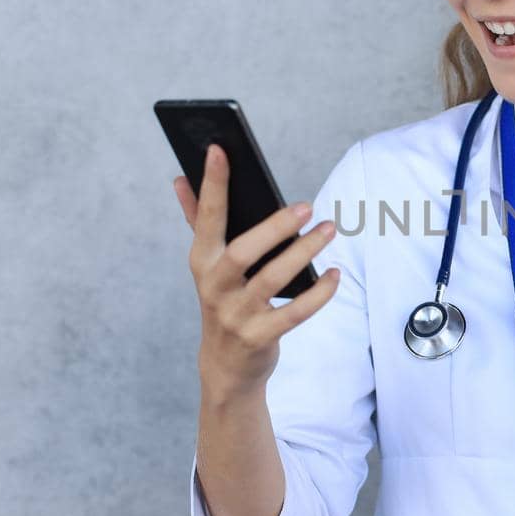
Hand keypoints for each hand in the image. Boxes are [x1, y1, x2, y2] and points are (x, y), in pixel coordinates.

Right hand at [175, 143, 340, 397]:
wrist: (225, 365)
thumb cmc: (222, 300)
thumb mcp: (206, 265)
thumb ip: (197, 221)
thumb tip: (180, 178)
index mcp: (202, 261)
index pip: (206, 217)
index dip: (211, 183)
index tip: (219, 150)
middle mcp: (215, 286)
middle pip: (243, 252)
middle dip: (275, 227)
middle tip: (307, 206)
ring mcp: (236, 314)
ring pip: (273, 280)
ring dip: (304, 252)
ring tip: (329, 229)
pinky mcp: (260, 337)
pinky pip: (294, 313)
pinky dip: (318, 293)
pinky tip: (334, 274)